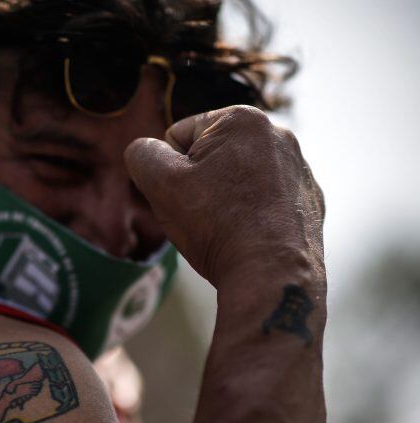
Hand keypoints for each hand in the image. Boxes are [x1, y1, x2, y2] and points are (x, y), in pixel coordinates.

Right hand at [125, 106, 324, 287]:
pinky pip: (266, 199)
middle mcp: (279, 134)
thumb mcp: (160, 183)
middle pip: (210, 156)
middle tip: (204, 216)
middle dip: (199, 182)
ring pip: (238, 178)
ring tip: (227, 229)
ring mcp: (299, 168)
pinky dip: (254, 214)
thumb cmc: (216, 226)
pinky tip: (250, 237)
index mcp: (243, 119)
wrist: (271, 275)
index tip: (187, 197)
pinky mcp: (309, 200)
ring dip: (225, 198)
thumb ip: (142, 154)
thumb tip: (145, 150)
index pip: (178, 136)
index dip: (170, 171)